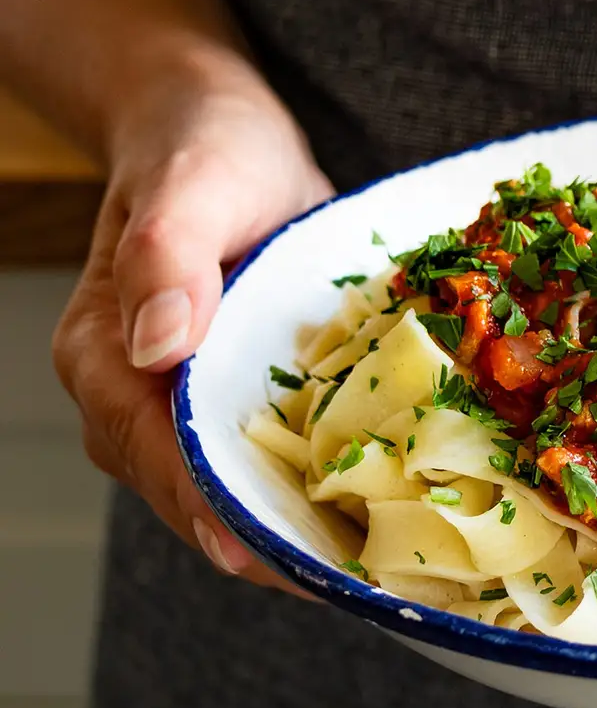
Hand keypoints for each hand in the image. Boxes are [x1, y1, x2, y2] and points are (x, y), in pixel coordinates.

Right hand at [52, 58, 332, 590]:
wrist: (220, 128)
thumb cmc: (200, 145)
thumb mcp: (191, 181)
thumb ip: (164, 253)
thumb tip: (156, 345)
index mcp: (104, 358)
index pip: (158, 459)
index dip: (220, 512)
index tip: (286, 559)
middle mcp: (137, 396)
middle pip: (198, 495)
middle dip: (273, 539)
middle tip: (360, 578)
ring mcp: (190, 399)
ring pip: (236, 484)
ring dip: (301, 520)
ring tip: (381, 559)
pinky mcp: (238, 388)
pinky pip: (270, 450)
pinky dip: (318, 476)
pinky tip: (381, 496)